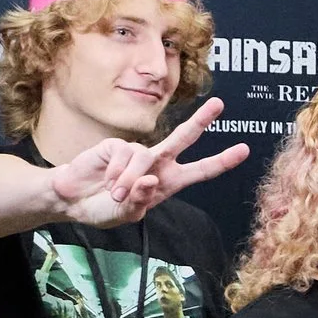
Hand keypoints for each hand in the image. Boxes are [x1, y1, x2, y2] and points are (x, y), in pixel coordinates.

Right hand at [48, 98, 248, 228]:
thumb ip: (140, 201)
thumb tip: (151, 179)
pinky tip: (107, 180)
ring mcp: (138, 152)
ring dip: (129, 181)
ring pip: (146, 158)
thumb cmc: (105, 207)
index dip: (222, 161)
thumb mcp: (127, 214)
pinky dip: (117, 173)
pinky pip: (125, 155)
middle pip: (183, 138)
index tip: (244, 149)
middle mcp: (157, 163)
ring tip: (115, 194)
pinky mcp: (117, 145)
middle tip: (219, 104)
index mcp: (168, 181)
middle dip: (201, 120)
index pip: (201, 170)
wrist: (74, 200)